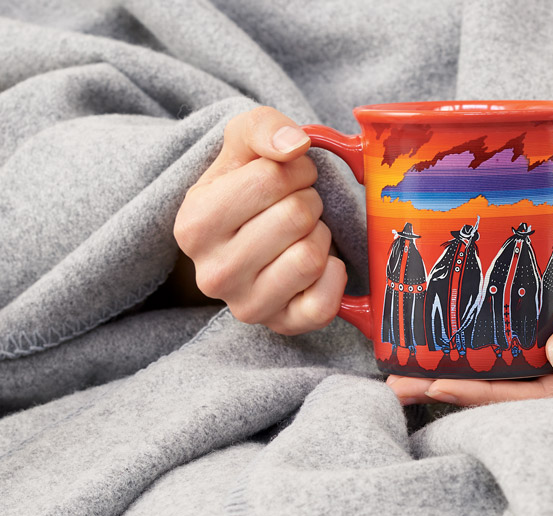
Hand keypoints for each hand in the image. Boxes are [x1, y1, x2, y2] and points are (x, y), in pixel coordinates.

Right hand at [174, 106, 346, 334]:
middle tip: (297, 207)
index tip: (288, 177)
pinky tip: (318, 264)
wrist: (251, 236)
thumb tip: (294, 146)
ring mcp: (246, 306)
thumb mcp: (244, 144)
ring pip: (311, 256)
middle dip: (309, 201)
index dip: (295, 169)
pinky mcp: (283, 327)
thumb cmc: (247, 187)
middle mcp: (212, 274)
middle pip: (296, 216)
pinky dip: (334, 274)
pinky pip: (325, 302)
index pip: (270, 178)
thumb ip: (263, 128)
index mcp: (194, 225)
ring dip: (320, 235)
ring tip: (301, 234)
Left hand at [387, 243, 552, 405]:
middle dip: (457, 392)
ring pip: (511, 385)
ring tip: (407, 376)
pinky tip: (446, 356)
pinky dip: (481, 364)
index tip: (441, 382)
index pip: (537, 394)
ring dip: (461, 381)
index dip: (487, 393)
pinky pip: (518, 367)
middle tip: (401, 385)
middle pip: (513, 399)